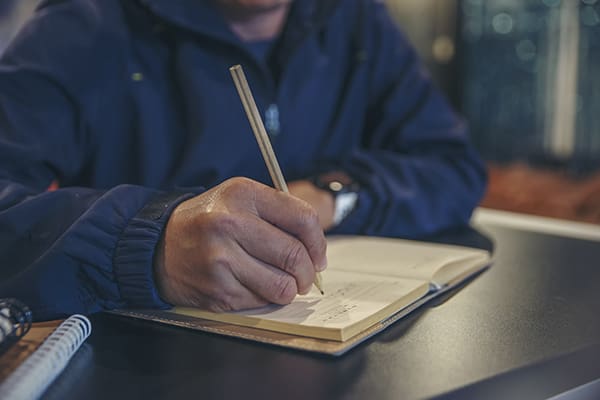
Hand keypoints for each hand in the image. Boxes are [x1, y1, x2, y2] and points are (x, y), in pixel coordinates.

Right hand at [153, 177, 326, 311]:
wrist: (157, 246)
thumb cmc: (207, 222)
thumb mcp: (238, 199)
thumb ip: (278, 213)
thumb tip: (317, 251)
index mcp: (241, 194)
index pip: (302, 219)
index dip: (318, 242)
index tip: (318, 255)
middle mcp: (229, 225)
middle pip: (295, 255)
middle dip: (309, 272)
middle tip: (306, 276)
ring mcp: (221, 260)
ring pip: (283, 286)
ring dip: (290, 289)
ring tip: (282, 282)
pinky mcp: (217, 291)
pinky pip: (262, 302)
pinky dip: (265, 298)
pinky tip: (252, 285)